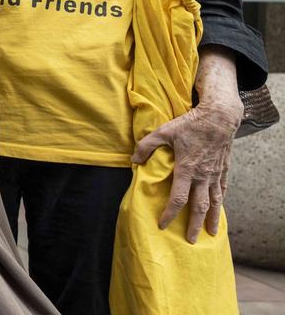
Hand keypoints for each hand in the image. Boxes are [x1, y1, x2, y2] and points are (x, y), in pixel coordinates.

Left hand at [132, 47, 240, 242]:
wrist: (219, 117)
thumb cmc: (190, 124)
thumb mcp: (164, 132)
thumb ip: (146, 146)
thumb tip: (133, 160)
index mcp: (186, 170)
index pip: (177, 199)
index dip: (170, 213)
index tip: (163, 224)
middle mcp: (202, 176)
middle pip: (199, 207)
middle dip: (194, 225)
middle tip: (191, 240)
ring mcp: (214, 174)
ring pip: (214, 202)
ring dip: (212, 219)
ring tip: (211, 233)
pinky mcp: (223, 170)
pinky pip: (222, 190)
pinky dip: (220, 202)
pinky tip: (219, 210)